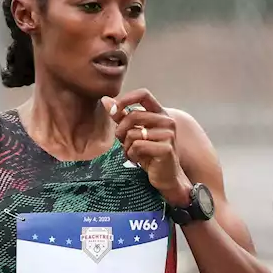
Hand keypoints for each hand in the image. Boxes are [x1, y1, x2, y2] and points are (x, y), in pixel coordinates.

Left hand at [101, 89, 192, 207]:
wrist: (166, 177)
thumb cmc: (150, 154)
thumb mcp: (134, 133)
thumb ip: (121, 116)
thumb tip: (105, 99)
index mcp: (160, 113)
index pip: (143, 94)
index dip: (125, 99)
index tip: (113, 111)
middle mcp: (167, 121)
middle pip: (133, 115)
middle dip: (121, 131)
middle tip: (122, 142)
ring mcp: (168, 134)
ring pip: (133, 133)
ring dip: (127, 146)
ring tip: (133, 154)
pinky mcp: (166, 148)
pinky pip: (137, 146)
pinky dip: (132, 155)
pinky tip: (139, 160)